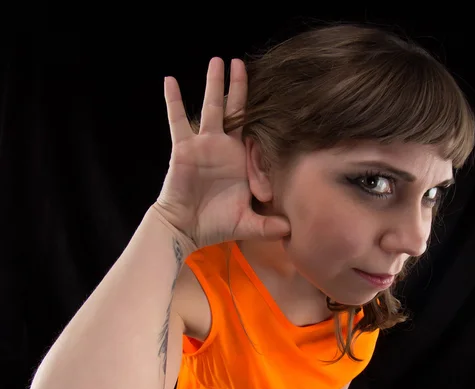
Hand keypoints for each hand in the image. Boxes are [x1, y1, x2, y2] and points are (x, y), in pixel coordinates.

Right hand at [154, 57, 289, 248]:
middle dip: (240, 88)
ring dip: (215, 84)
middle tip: (243, 63)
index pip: (256, 133)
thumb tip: (293, 231)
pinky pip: (178, 120)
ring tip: (219, 60)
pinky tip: (170, 79)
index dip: (264, 117)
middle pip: (235, 111)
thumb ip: (269, 225)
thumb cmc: (215, 225)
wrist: (186, 228)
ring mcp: (204, 145)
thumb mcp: (248, 224)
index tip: (277, 96)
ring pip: (212, 108)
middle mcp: (223, 148)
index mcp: (240, 161)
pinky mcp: (184, 148)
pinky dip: (174, 101)